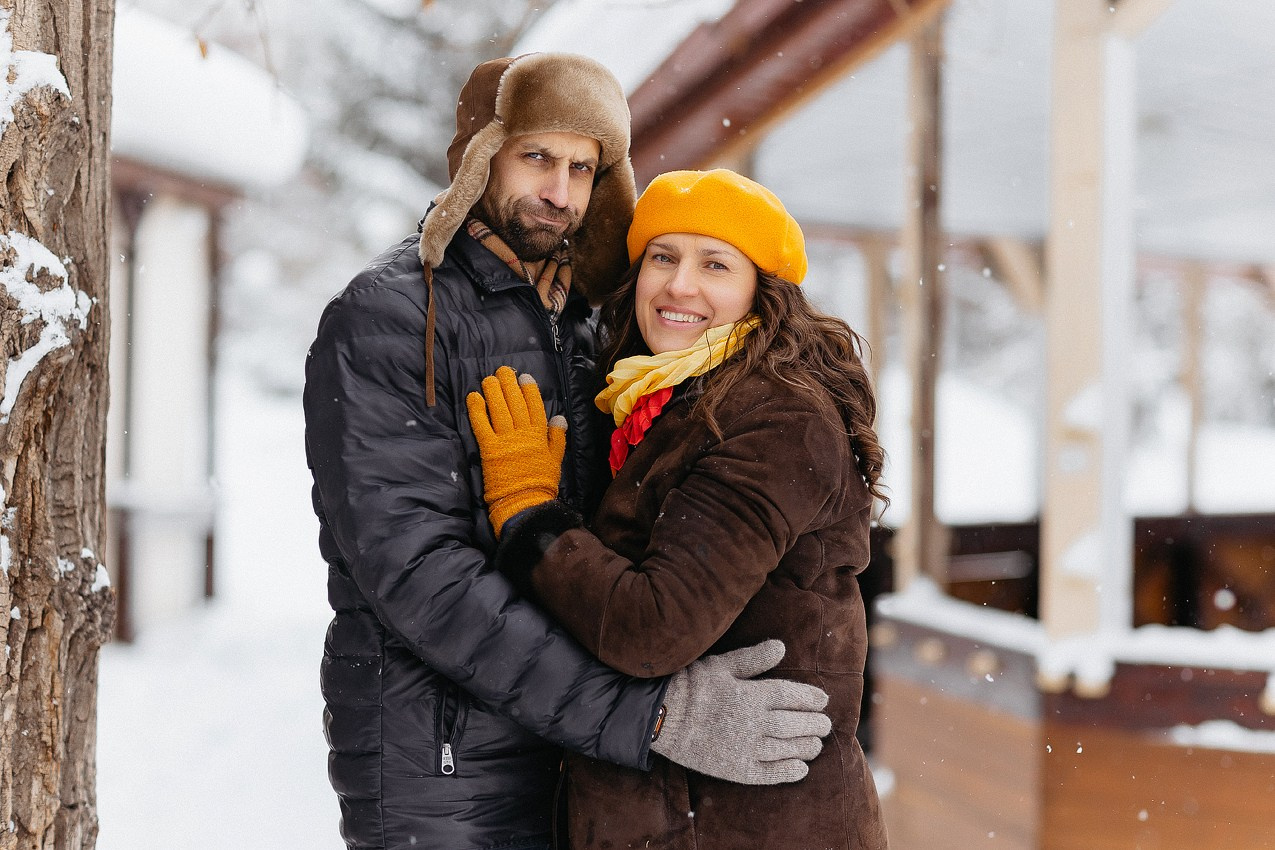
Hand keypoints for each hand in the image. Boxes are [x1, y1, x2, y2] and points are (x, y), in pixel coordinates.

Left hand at [465, 366, 567, 535]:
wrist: (525, 502)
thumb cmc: (541, 482)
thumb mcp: (555, 459)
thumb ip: (556, 437)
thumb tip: (559, 417)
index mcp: (540, 434)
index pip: (534, 405)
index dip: (528, 389)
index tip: (523, 377)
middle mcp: (522, 433)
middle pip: (514, 402)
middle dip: (508, 384)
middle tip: (503, 371)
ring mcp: (505, 440)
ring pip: (498, 409)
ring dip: (492, 391)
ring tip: (488, 379)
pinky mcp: (488, 449)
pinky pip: (481, 425)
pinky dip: (477, 410)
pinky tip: (474, 397)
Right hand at [651, 639, 830, 784]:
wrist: (662, 717)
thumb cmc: (691, 685)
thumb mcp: (722, 665)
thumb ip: (754, 659)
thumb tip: (782, 646)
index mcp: (752, 695)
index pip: (791, 695)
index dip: (810, 698)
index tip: (823, 700)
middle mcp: (754, 723)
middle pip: (794, 724)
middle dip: (814, 724)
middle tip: (826, 724)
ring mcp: (745, 748)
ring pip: (786, 749)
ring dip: (806, 747)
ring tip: (816, 745)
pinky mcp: (735, 769)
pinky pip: (768, 773)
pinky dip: (787, 772)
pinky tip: (800, 769)